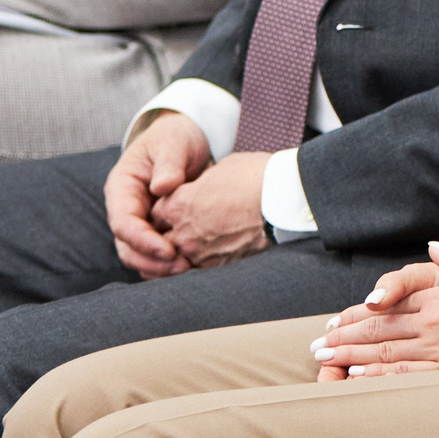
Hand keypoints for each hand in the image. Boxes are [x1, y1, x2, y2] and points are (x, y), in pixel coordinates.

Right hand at [103, 113, 210, 278]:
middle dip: (151, 260)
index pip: (123, 223)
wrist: (185, 138)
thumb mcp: (173, 143)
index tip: (169, 250)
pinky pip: (154, 252)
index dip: (143, 241)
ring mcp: (139, 220)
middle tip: (182, 266)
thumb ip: (168, 164)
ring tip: (188, 268)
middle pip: (127, 246)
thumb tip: (162, 187)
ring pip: (139, 255)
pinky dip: (167, 263)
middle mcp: (125, 207)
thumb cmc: (176, 137)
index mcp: (122, 187)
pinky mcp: (155, 228)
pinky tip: (190, 266)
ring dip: (159, 267)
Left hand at [151, 150, 271, 269]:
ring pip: (175, 258)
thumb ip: (200, 184)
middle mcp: (183, 231)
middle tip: (180, 227)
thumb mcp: (220, 169)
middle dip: (167, 232)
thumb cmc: (254, 177)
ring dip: (180, 251)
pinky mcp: (218, 265)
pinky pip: (197, 267)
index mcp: (179, 204)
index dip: (165, 209)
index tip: (174, 208)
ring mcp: (199, 252)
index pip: (155, 212)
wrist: (283, 200)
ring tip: (193, 244)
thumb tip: (201, 189)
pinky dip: (199, 261)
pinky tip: (208, 253)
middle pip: (160, 238)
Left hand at [311, 242, 438, 379]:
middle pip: (379, 329)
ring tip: (327, 360)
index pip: (387, 306)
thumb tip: (433, 244)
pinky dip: (379, 374)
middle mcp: (435, 323)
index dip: (356, 314)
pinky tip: (358, 375)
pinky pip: (407, 373)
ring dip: (352, 355)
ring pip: (385, 351)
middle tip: (317, 346)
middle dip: (344, 337)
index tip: (334, 322)